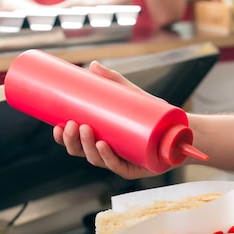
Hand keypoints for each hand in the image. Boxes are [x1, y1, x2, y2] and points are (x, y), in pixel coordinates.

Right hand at [52, 61, 159, 179]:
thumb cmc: (152, 116)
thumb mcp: (131, 96)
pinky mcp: (135, 169)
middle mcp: (108, 153)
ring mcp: (121, 162)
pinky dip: (108, 156)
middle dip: (73, 141)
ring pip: (96, 159)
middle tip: (72, 125)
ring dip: (87, 147)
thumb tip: (93, 64)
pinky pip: (118, 166)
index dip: (63, 139)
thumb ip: (113, 81)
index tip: (56, 126)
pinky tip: (102, 145)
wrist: (178, 130)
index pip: (76, 144)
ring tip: (87, 130)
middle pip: (82, 153)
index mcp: (101, 140)